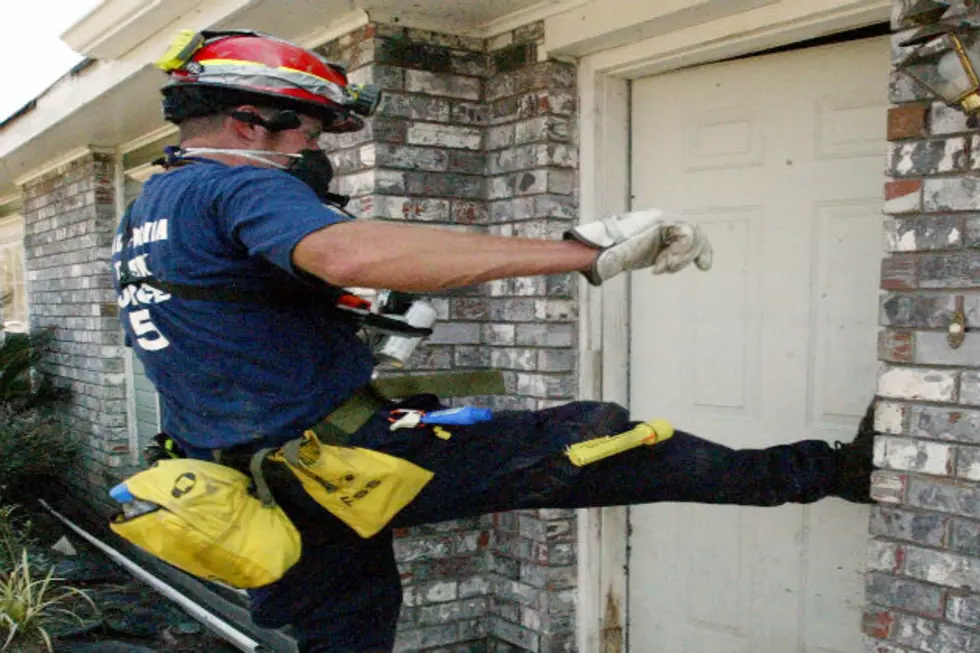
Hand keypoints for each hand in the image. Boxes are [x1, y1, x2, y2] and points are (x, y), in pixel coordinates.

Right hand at [564, 209, 712, 284]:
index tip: (705, 265)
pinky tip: (662, 264)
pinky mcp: (661, 220)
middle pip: (694, 231)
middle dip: (699, 251)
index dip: (699, 248)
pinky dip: (677, 253)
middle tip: (702, 265)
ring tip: (664, 267)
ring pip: (691, 234)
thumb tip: (672, 269)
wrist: (600, 250)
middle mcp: (663, 218)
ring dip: (682, 257)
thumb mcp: (646, 257)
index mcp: (660, 226)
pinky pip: (684, 235)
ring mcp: (662, 218)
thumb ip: (663, 257)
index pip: (688, 232)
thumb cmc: (615, 256)